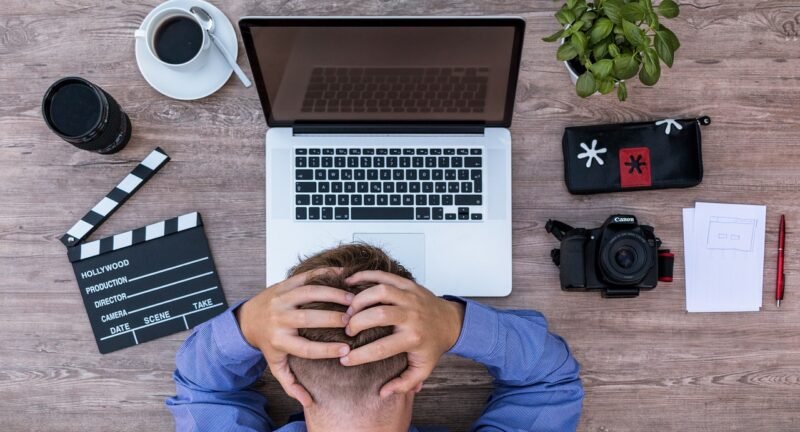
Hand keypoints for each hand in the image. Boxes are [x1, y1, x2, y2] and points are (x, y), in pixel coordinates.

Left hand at [235, 268, 353, 406]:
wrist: (247, 318)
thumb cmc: (268, 342)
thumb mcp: (275, 364)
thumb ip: (290, 383)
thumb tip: (307, 401)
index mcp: (279, 341)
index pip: (306, 348)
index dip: (327, 350)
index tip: (346, 350)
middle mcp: (279, 319)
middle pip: (308, 319)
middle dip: (333, 319)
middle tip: (353, 321)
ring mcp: (281, 299)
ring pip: (308, 293)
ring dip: (332, 294)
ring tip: (352, 299)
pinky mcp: (284, 284)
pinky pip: (306, 277)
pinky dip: (325, 274)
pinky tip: (343, 276)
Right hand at [340, 271, 464, 397]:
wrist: (451, 322)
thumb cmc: (433, 346)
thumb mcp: (422, 369)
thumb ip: (404, 383)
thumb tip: (382, 393)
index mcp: (413, 339)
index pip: (381, 348)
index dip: (359, 356)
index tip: (344, 360)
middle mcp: (412, 316)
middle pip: (378, 315)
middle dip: (357, 322)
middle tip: (347, 330)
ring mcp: (410, 297)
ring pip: (380, 291)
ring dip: (359, 299)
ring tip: (348, 310)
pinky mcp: (407, 284)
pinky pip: (384, 276)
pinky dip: (364, 276)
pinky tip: (349, 282)